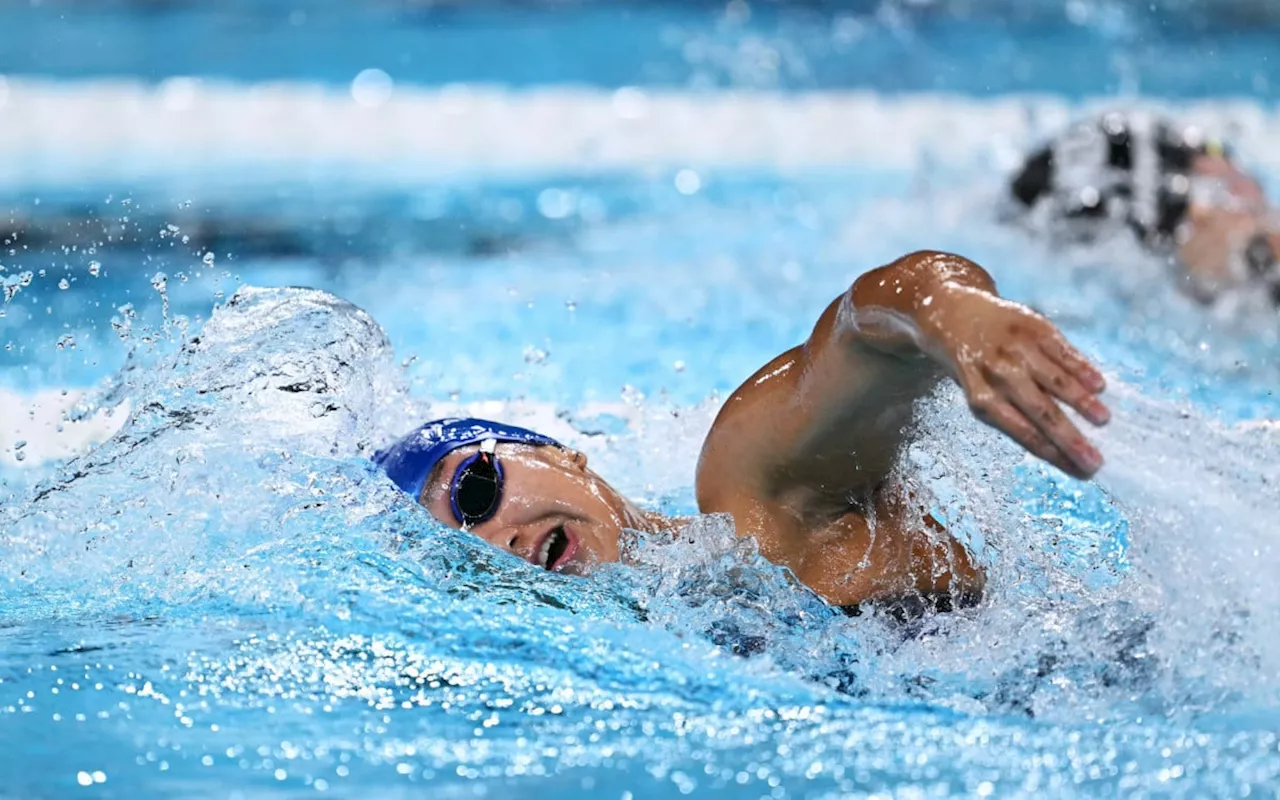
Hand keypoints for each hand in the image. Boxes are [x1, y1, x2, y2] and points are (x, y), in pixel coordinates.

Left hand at [920, 285, 1109, 478]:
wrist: (952, 313)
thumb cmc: (972, 365)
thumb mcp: (979, 391)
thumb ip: (1011, 412)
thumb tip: (1056, 443)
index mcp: (982, 398)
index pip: (1022, 431)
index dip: (1051, 452)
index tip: (1078, 471)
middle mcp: (999, 374)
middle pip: (1040, 412)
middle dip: (1070, 438)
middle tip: (1095, 460)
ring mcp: (1017, 349)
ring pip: (1055, 380)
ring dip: (1081, 402)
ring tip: (1103, 420)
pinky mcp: (1032, 326)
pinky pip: (1062, 351)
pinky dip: (1081, 368)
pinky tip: (1099, 385)